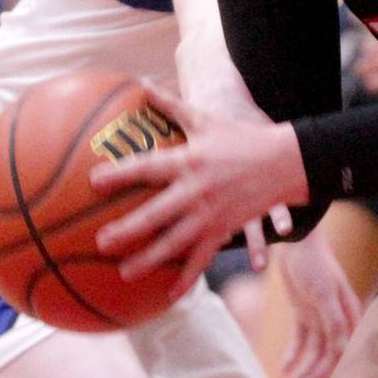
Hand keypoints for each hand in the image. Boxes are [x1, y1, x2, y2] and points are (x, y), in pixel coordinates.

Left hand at [90, 85, 308, 300]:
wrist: (284, 162)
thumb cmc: (241, 137)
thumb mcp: (207, 118)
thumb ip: (172, 104)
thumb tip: (144, 83)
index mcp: (189, 161)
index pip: (148, 167)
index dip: (120, 173)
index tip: (93, 181)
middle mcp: (197, 190)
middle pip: (155, 214)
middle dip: (127, 229)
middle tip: (101, 242)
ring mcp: (211, 214)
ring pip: (174, 243)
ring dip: (149, 259)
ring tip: (125, 273)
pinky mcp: (224, 231)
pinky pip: (202, 258)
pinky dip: (187, 277)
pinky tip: (171, 293)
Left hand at [274, 233, 362, 377]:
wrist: (297, 242)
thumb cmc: (315, 264)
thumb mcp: (324, 292)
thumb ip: (334, 322)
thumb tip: (342, 351)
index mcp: (348, 311)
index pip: (346, 346)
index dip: (336, 366)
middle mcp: (336, 316)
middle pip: (330, 351)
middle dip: (317, 370)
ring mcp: (319, 314)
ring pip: (314, 348)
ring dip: (305, 364)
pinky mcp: (303, 311)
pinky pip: (299, 338)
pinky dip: (293, 352)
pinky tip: (285, 366)